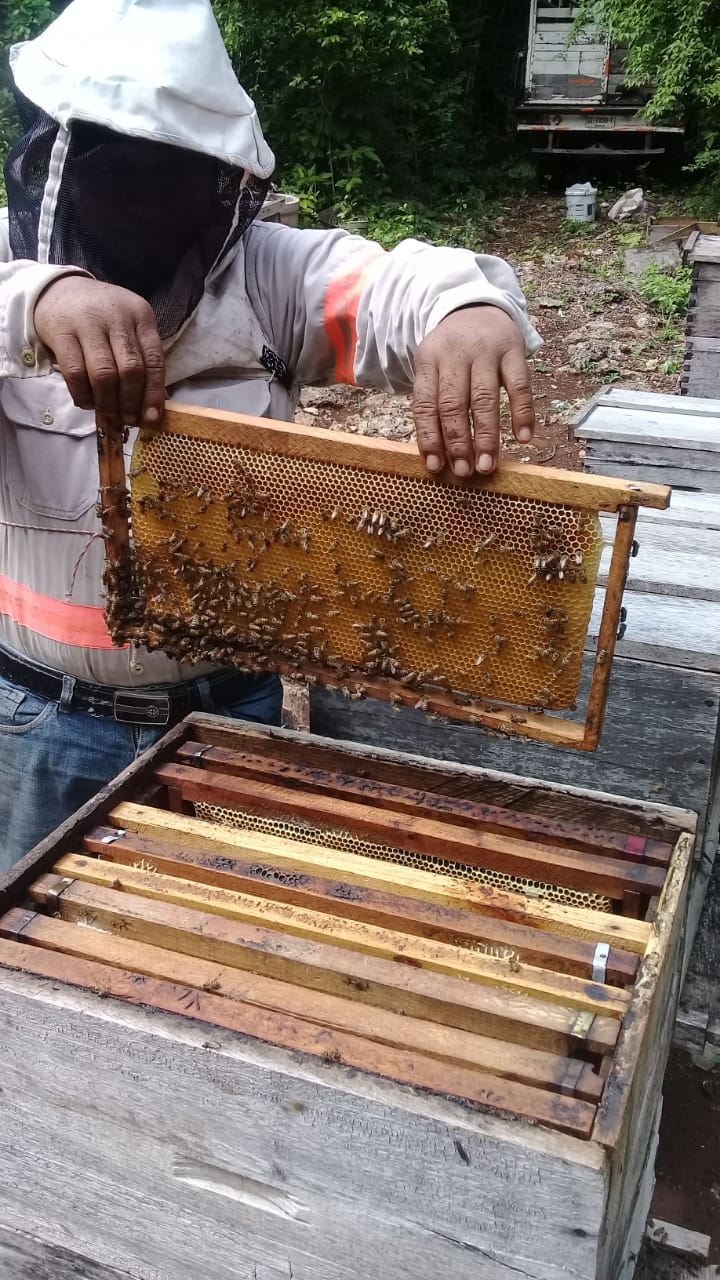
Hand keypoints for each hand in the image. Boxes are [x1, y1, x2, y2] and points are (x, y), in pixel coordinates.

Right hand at [34, 277, 165, 427]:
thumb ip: (141, 357)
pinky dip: (83, 395)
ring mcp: (88, 323)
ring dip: (108, 402)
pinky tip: (87, 402)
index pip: (154, 360)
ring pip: (103, 374)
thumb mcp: (127, 326)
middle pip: (130, 370)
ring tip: (109, 414)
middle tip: (127, 419)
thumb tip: (152, 405)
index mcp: (140, 315)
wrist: (58, 290)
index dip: (154, 393)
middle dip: (130, 401)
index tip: (151, 417)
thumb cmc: (101, 316)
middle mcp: (117, 317)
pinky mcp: (62, 332)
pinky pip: (75, 373)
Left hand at [412, 305, 534, 476]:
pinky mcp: (513, 349)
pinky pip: (520, 386)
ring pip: (485, 399)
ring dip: (486, 436)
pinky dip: (522, 413)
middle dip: (458, 442)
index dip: (430, 437)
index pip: (425, 403)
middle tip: (464, 472)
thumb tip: (438, 453)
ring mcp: (486, 351)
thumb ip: (434, 401)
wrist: (475, 305)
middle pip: (454, 404)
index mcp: (428, 360)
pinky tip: (523, 438)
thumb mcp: (432, 366)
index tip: (436, 466)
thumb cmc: (451, 350)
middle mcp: (455, 355)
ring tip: (487, 465)